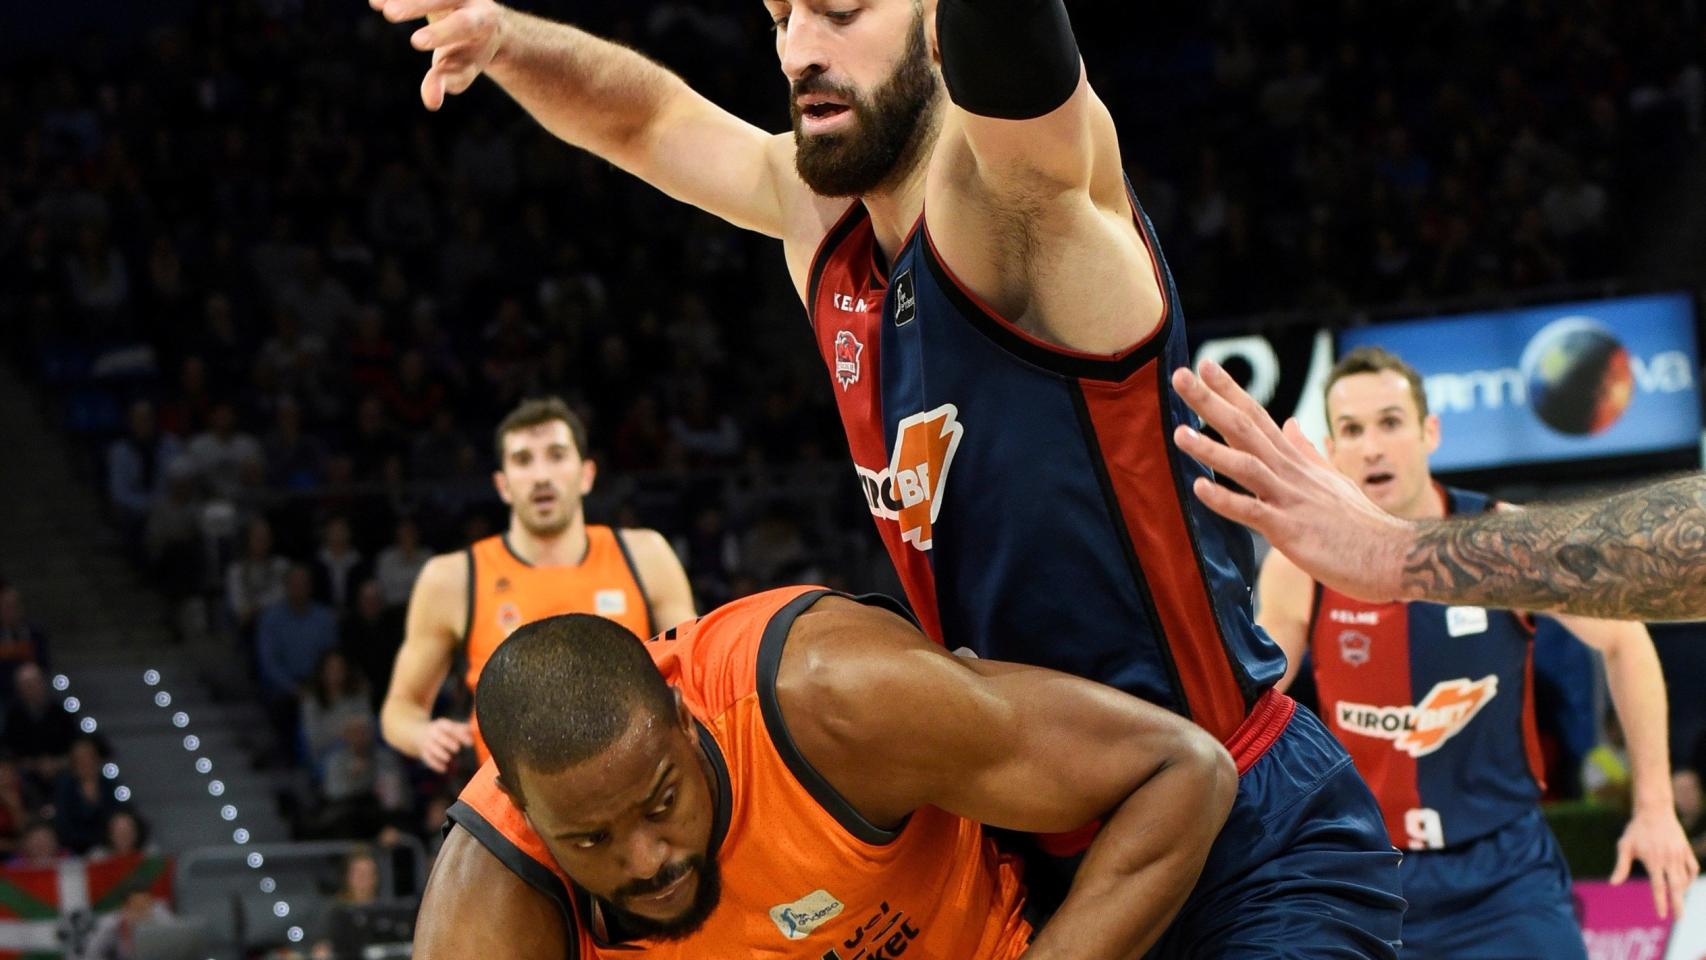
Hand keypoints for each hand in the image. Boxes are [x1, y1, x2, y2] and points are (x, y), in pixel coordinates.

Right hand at [372, 0, 506, 110]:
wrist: (485, 24)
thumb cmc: (468, 53)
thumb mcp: (460, 69)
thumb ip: (446, 82)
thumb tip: (431, 102)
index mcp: (482, 21)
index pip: (464, 24)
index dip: (442, 32)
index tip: (416, 42)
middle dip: (417, 5)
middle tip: (390, 14)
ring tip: (377, 4)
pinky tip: (375, 1)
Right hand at [417, 718, 473, 771]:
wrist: (419, 733)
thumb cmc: (442, 731)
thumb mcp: (450, 727)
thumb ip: (463, 729)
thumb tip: (477, 730)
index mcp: (441, 725)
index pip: (450, 728)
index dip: (460, 734)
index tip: (470, 742)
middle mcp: (432, 733)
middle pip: (438, 737)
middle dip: (447, 742)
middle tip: (457, 748)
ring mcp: (427, 742)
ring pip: (431, 748)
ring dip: (439, 753)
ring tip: (448, 758)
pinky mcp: (423, 752)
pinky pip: (428, 758)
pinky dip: (435, 764)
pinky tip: (443, 769)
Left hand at [1170, 362, 1410, 602]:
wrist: (1393, 555)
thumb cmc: (1359, 524)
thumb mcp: (1331, 479)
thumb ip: (1307, 452)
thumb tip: (1290, 423)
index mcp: (1296, 461)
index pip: (1258, 416)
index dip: (1231, 391)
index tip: (1205, 366)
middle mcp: (1290, 473)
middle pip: (1245, 428)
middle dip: (1211, 402)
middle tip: (1180, 375)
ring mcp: (1289, 499)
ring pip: (1246, 465)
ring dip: (1210, 449)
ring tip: (1178, 433)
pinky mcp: (1289, 530)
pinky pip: (1252, 512)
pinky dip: (1225, 500)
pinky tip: (1198, 489)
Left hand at [1612, 806, 1699, 918]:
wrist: (1654, 810)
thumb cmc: (1636, 830)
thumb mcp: (1625, 846)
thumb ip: (1621, 867)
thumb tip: (1613, 884)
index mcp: (1653, 860)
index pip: (1659, 887)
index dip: (1660, 903)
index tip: (1661, 916)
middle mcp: (1669, 859)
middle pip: (1676, 887)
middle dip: (1678, 904)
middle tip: (1679, 919)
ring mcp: (1680, 854)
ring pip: (1685, 879)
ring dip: (1682, 892)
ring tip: (1678, 902)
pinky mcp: (1686, 850)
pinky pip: (1692, 868)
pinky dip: (1690, 878)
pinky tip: (1684, 884)